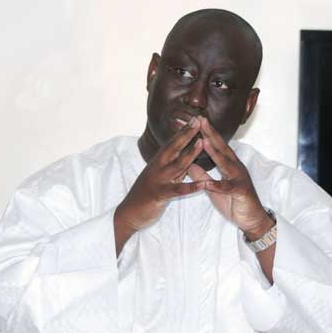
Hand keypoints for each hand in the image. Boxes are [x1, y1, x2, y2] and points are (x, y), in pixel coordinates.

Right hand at [115, 117, 204, 246]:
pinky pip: (177, 190)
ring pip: (177, 165)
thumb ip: (174, 168)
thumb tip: (188, 157)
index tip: (195, 119)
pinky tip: (203, 184)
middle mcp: (157, 167)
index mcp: (158, 162)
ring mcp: (158, 180)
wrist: (129, 213)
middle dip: (187, 134)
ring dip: (191, 153)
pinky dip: (191, 187)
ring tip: (203, 143)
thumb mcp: (161, 178)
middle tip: (199, 121)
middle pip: (174, 148)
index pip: (172, 143)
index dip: (184, 131)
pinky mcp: (160, 194)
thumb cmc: (145, 195)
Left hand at [187, 116, 273, 240]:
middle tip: (201, 120)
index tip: (197, 121)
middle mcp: (236, 167)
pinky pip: (228, 188)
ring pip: (226, 164)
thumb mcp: (214, 187)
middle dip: (211, 134)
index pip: (217, 146)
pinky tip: (207, 183)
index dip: (207, 133)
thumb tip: (188, 164)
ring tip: (203, 142)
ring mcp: (239, 178)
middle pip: (222, 148)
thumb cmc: (233, 201)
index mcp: (229, 165)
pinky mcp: (241, 192)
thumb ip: (202, 175)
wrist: (251, 219)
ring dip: (214, 153)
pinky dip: (218, 185)